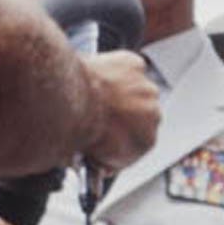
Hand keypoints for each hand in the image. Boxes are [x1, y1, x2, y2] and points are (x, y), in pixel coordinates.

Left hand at [81, 51, 160, 171]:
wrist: (70, 105)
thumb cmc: (80, 130)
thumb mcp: (94, 158)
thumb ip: (107, 154)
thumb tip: (97, 152)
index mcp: (146, 141)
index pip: (138, 142)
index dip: (122, 140)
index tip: (107, 137)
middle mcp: (153, 114)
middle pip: (142, 115)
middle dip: (125, 116)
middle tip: (100, 116)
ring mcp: (146, 88)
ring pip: (138, 91)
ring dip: (123, 92)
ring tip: (97, 96)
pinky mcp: (135, 66)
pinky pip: (130, 68)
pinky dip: (118, 71)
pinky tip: (102, 78)